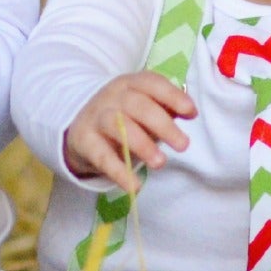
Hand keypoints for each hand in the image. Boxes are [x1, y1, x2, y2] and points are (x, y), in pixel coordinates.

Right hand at [61, 70, 193, 189]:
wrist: (79, 125)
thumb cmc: (123, 115)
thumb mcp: (143, 107)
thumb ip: (166, 108)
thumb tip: (190, 112)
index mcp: (131, 84)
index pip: (152, 83)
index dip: (172, 96)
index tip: (191, 112)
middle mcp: (112, 96)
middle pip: (138, 106)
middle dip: (163, 125)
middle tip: (183, 145)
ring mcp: (96, 117)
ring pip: (118, 126)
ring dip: (142, 145)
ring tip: (160, 163)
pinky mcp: (84, 141)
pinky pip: (102, 156)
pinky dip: (119, 172)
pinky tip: (134, 186)